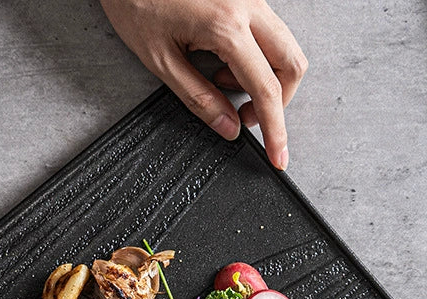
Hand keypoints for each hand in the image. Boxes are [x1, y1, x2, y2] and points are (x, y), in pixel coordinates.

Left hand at [99, 0, 306, 169]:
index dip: (274, 129)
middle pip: (290, 64)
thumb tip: (228, 128)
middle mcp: (248, 6)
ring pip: (283, 47)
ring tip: (222, 83)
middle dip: (277, 101)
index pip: (265, 89)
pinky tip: (224, 62)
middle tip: (245, 118)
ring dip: (265, 77)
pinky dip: (255, 57)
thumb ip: (198, 98)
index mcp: (226, 26)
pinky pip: (267, 32)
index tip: (277, 156)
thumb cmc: (136, 1)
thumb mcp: (161, 61)